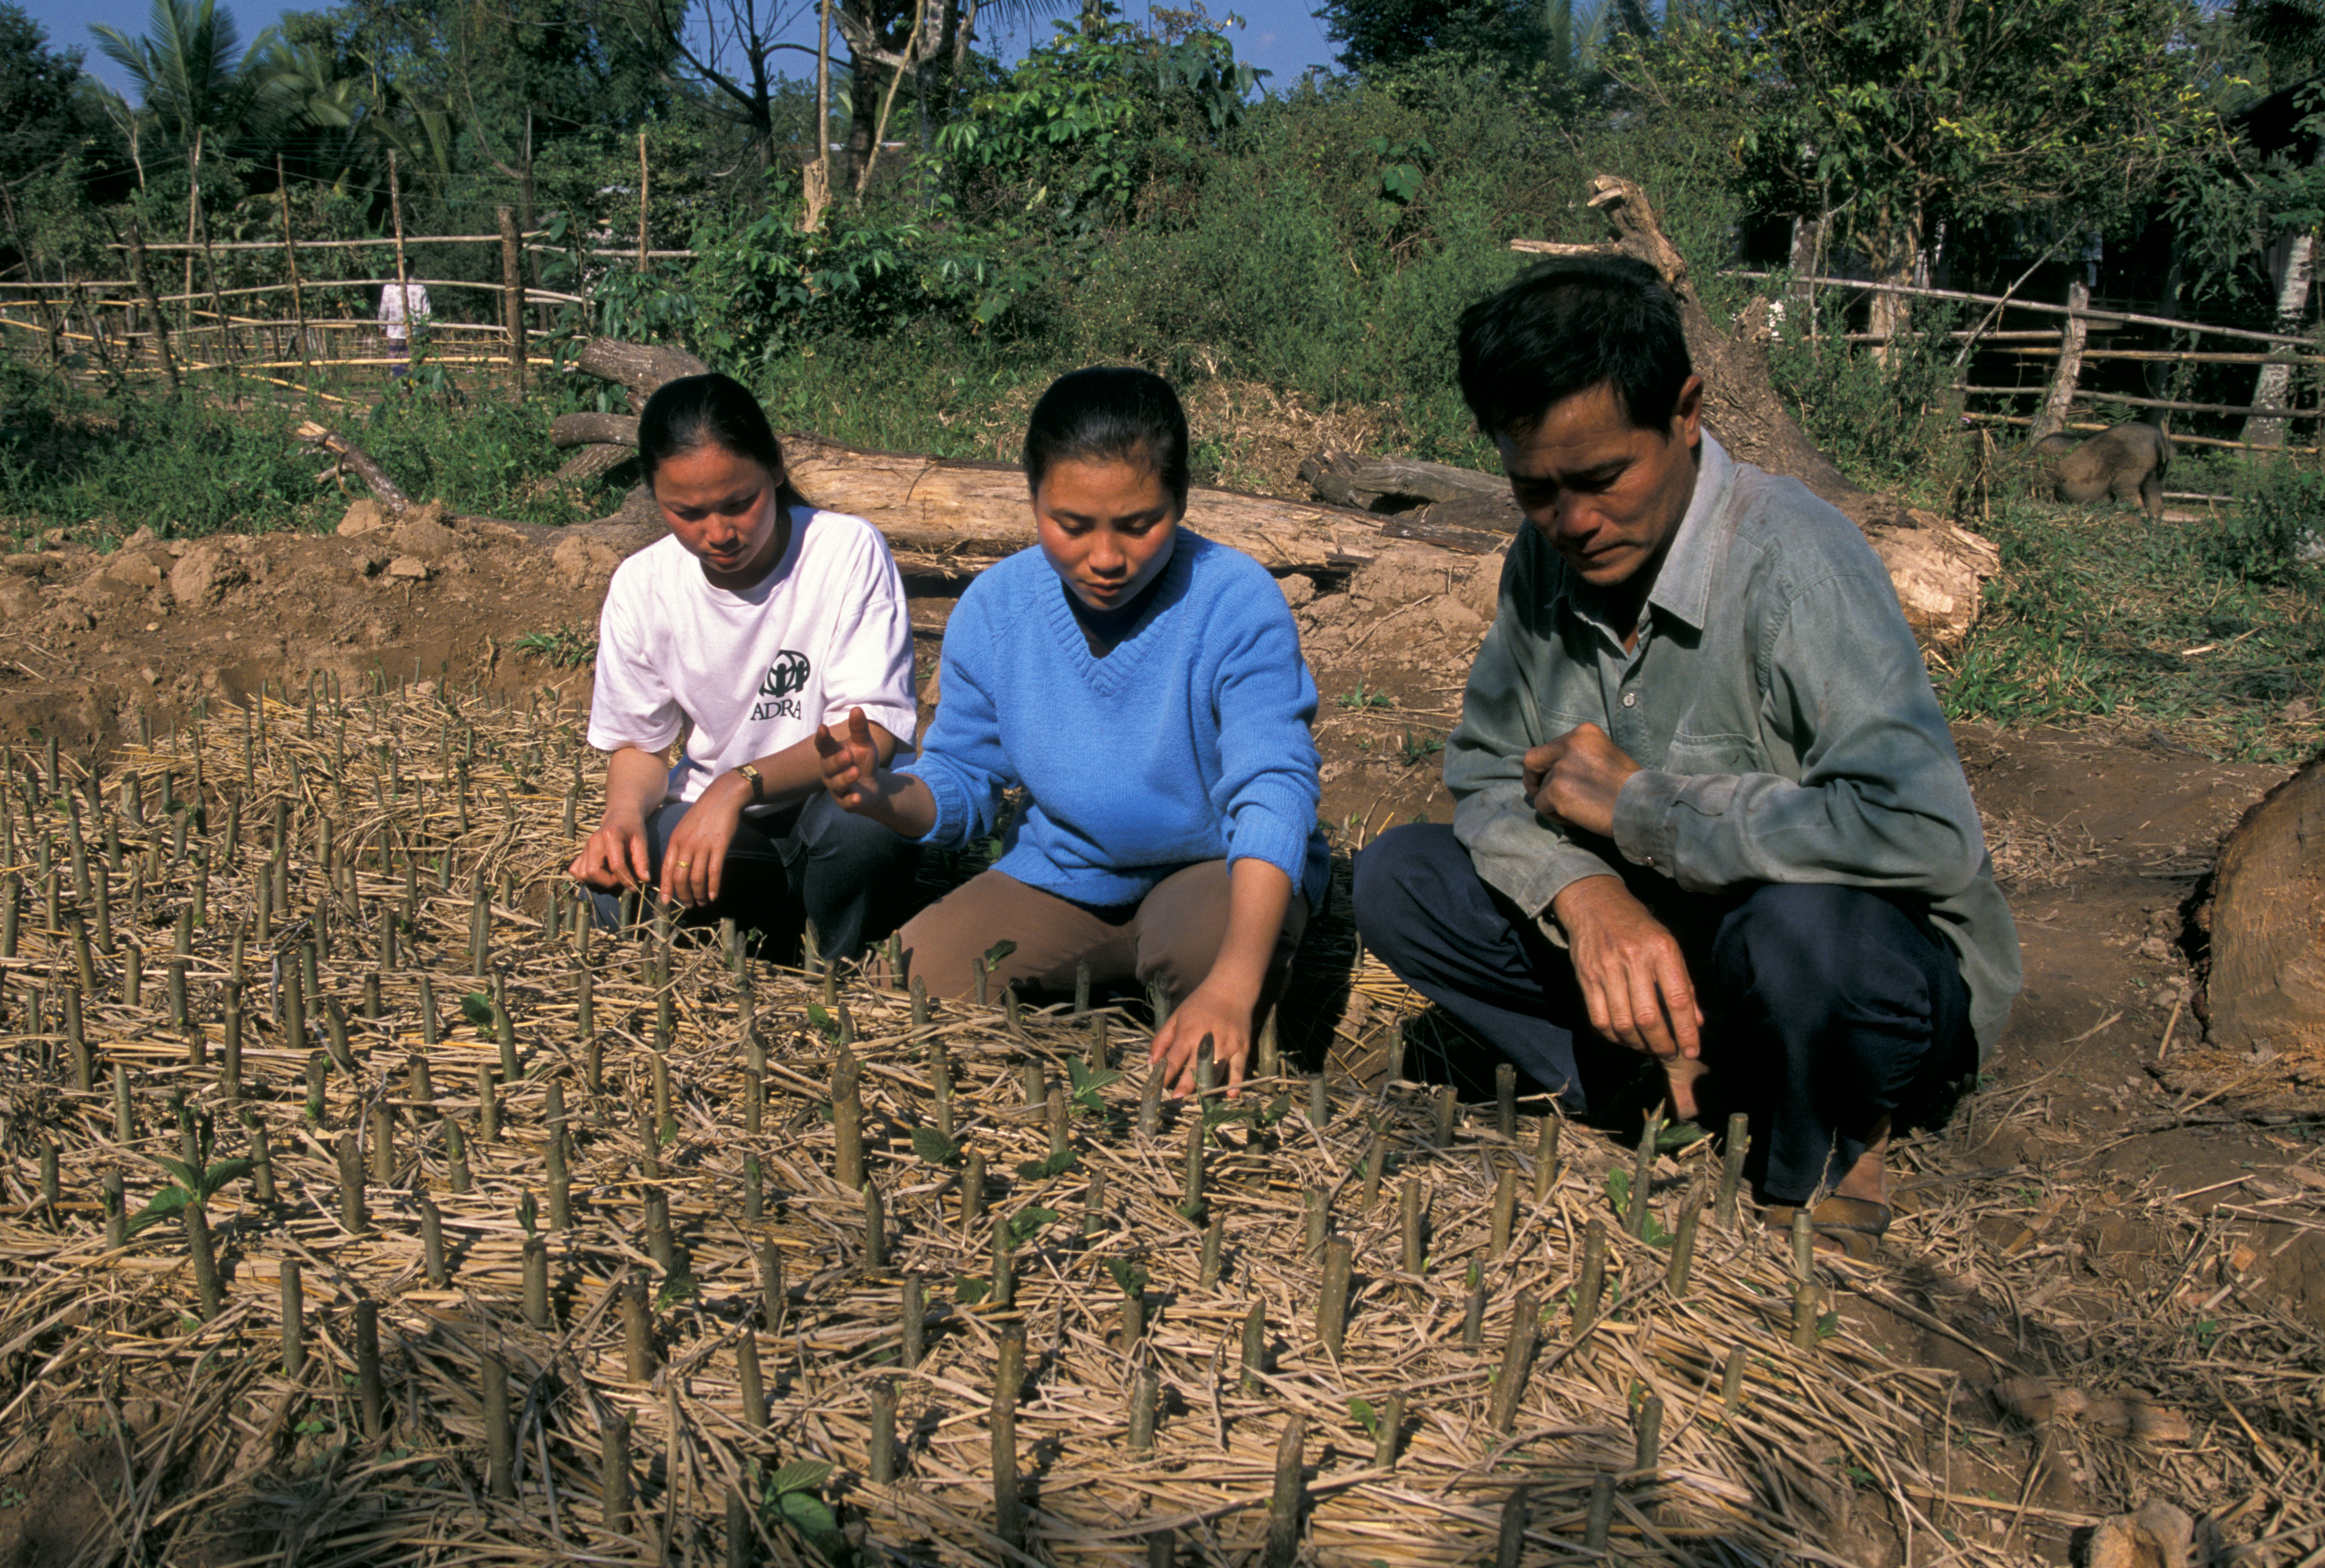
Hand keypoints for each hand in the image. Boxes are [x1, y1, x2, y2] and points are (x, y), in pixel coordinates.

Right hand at [570, 812, 650, 892]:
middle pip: (593, 872)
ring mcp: (585, 847)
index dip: (626, 880)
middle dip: (608, 881)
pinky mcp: (581, 852)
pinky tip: (600, 873)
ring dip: (598, 881)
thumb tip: (644, 880)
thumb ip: (642, 861)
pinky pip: (575, 870)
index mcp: (610, 836)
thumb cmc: (632, 829)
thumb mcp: (641, 842)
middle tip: (621, 878)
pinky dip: (586, 877)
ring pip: (583, 874)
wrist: (620, 816)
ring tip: (612, 875)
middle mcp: (594, 841)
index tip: (635, 886)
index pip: (616, 865)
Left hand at [659, 775, 747, 907]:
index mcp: (675, 841)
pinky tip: (713, 895)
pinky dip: (713, 886)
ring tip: (701, 902)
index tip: (666, 902)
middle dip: (683, 895)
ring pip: (696, 877)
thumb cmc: (703, 813)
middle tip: (688, 905)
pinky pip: (714, 871)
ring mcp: (702, 845)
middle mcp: (686, 845)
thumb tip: (677, 866)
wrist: (722, 797)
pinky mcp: (719, 845)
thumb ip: (679, 846)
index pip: (666, 869)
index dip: (665, 888)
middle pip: (680, 877)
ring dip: (698, 894)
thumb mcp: (683, 827)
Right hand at [815, 707, 883, 811]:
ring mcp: (836, 788)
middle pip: (828, 766)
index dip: (822, 738)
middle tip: (847, 755)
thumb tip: (856, 708)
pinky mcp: (845, 802)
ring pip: (836, 784)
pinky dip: (851, 800)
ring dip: (845, 778)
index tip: (823, 728)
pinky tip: (857, 797)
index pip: (823, 745)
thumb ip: (859, 729)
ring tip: (855, 771)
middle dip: (836, 761)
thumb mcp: (863, 743)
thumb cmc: (862, 761)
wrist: (872, 786)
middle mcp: (829, 771)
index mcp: (831, 754)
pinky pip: (846, 802)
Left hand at [1150, 979, 1258, 1097]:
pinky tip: (1231, 1094)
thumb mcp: (1176, 1017)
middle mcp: (1206, 1041)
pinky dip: (1235, 1083)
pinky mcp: (1242, 1048)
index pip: (1173, 1060)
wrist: (1231, 989)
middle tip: (1175, 1102)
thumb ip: (1162, 1040)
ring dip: (1206, 1089)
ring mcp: (1226, 1046)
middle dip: (1184, 1088)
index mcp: (1187, 1034)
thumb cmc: (1200, 1004)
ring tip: (1197, 1103)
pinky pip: (1239, 1069)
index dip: (1164, 1076)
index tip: (1157, 1090)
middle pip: (1193, 1070)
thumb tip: (1150, 1062)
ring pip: (1215, 1073)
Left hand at [1522, 723, 1641, 838]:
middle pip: (1533, 760)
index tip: (1553, 778)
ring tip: (1577, 812)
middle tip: (1540, 794)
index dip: (1547, 766)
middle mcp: (1569, 744)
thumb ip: (1579, 756)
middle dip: (1533, 779)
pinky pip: (1542, 806)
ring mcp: (1561, 768)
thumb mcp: (1605, 756)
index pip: (1549, 747)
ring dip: (1553, 804)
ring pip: (1539, 790)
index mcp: (1583, 733)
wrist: (1643, 806)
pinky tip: (1576, 819)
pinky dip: (1555, 816)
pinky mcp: (1557, 791)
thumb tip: (1552, 769)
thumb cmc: (1630, 787)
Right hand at [1551, 875, 1701, 1061]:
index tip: (1692, 1051)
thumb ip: (1684, 983)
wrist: (1594, 904)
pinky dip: (1614, 1037)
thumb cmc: (1638, 927)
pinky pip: (1599, 1020)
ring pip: (1623, 1023)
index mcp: (1661, 949)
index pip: (1677, 999)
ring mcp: (1606, 969)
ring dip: (1638, 1045)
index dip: (1686, 1031)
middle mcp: (1633, 959)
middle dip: (1662, 1044)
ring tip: (1649, 1048)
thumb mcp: (1668, 945)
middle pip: (1648, 1017)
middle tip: (1669, 1054)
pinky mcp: (1586, 978)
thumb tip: (1697, 1022)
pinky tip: (1625, 1038)